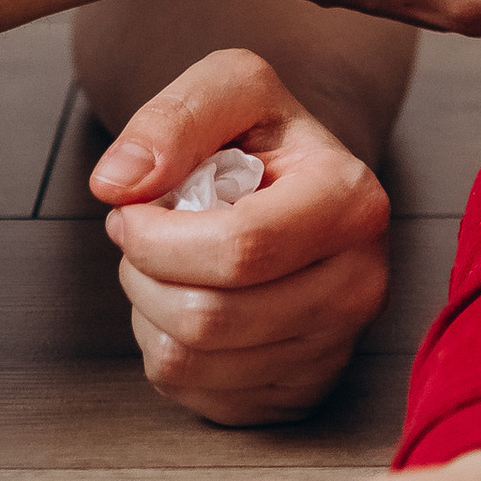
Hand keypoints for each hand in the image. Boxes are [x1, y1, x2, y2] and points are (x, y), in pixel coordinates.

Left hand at [90, 48, 391, 426]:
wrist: (298, 187)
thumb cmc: (262, 140)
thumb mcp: (229, 88)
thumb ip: (172, 117)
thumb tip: (120, 184)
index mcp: (352, 201)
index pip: (241, 249)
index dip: (158, 238)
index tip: (130, 209)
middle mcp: (359, 284)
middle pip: (210, 317)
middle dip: (144, 274)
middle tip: (144, 237)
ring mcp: (334, 347)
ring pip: (191, 361)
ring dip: (150, 310)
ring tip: (171, 265)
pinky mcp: (299, 392)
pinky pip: (193, 393)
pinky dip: (166, 347)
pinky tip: (191, 301)